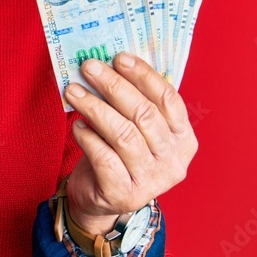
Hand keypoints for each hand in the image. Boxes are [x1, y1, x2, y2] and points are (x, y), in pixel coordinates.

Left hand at [62, 52, 197, 236]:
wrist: (100, 199)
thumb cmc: (117, 154)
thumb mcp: (134, 129)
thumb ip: (133, 102)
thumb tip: (111, 63)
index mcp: (183, 139)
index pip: (168, 99)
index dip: (144, 75)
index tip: (119, 57)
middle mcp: (173, 161)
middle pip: (144, 114)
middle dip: (113, 86)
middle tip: (89, 68)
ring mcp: (151, 181)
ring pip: (123, 135)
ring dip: (95, 108)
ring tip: (73, 91)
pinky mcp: (124, 194)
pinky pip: (104, 158)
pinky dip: (88, 138)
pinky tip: (77, 126)